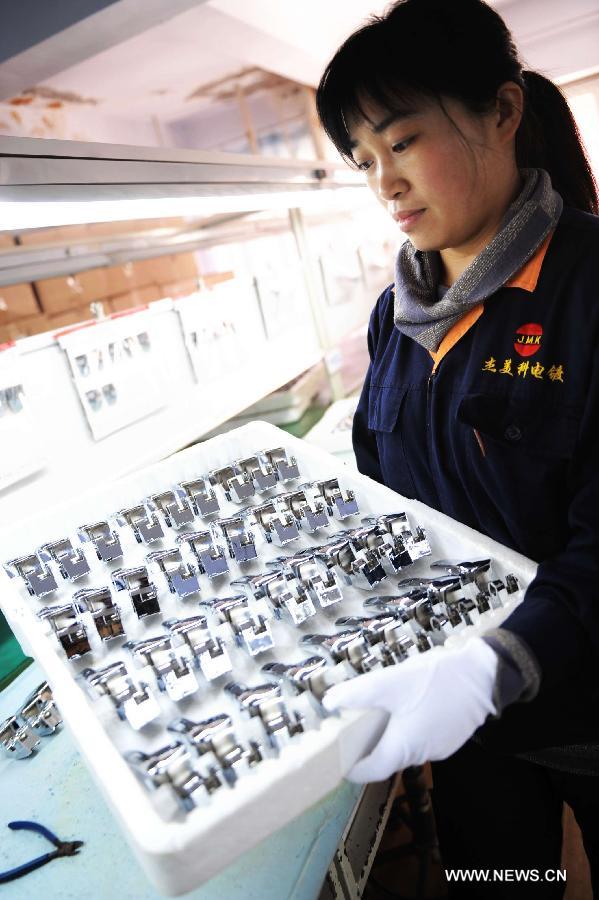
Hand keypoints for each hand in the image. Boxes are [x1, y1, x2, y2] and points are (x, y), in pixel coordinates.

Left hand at [323, 637, 497, 781]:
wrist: (483, 675)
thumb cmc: (434, 682)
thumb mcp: (390, 683)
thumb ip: (358, 694)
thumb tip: (329, 702)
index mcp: (402, 749)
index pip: (370, 771)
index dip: (351, 766)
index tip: (336, 756)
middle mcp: (420, 755)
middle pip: (386, 758)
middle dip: (368, 745)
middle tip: (352, 724)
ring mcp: (439, 748)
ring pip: (405, 746)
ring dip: (390, 733)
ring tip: (379, 710)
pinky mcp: (450, 736)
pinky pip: (422, 737)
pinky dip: (409, 727)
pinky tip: (407, 705)